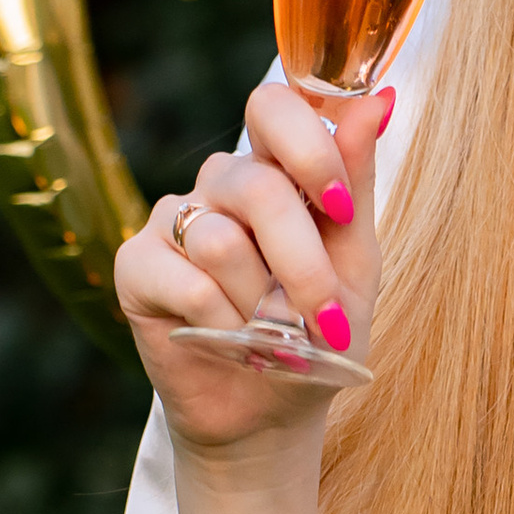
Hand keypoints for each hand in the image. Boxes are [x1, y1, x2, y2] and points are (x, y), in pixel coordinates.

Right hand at [115, 76, 388, 458]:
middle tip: (326, 320)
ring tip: (274, 340)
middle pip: (258, 186)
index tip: (343, 208)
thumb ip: (356, 180)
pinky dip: (224, 325)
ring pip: (222, 240)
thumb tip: (378, 98)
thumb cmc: (317, 332)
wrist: (272, 414)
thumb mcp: (355, 261)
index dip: (310, 147)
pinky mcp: (135, 265)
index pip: (276, 106)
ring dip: (262, 306)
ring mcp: (172, 220)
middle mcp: (220, 184)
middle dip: (303, 263)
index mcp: (275, 169)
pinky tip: (230, 344)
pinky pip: (187, 281)